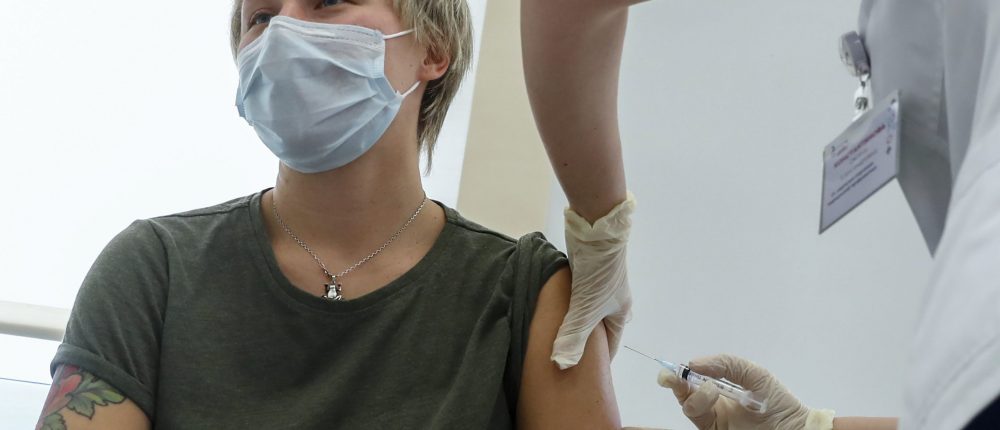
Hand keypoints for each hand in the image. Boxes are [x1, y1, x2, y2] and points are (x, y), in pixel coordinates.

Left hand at [550, 194, 635, 368]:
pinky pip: (577, 297)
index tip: (581, 373)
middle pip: (598, 328)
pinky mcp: (587, 273)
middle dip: (584, 342)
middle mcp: (614, 301)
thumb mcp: (585, 311)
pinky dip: (568, 305)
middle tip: (565, 354)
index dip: (597, 359)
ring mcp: (601, 286)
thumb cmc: (598, 275)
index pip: (610, 344)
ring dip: (574, 321)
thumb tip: (561, 366)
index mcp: (620, 313)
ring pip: (586, 312)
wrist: (596, 231)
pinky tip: (554, 309)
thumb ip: (573, 338)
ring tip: (556, 334)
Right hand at [658, 354, 834, 429]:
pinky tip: (689, 406)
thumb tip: (695, 363)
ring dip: (695, 398)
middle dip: (676, 384)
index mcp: (720, 392)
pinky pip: (696, 423)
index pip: (691, 383)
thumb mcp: (756, 375)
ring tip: (713, 391)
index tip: (671, 371)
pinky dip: (689, 410)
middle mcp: (713, 408)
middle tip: (673, 378)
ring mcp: (714, 424)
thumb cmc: (779, 403)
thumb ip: (728, 364)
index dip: (678, 376)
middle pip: (684, 396)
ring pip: (690, 410)